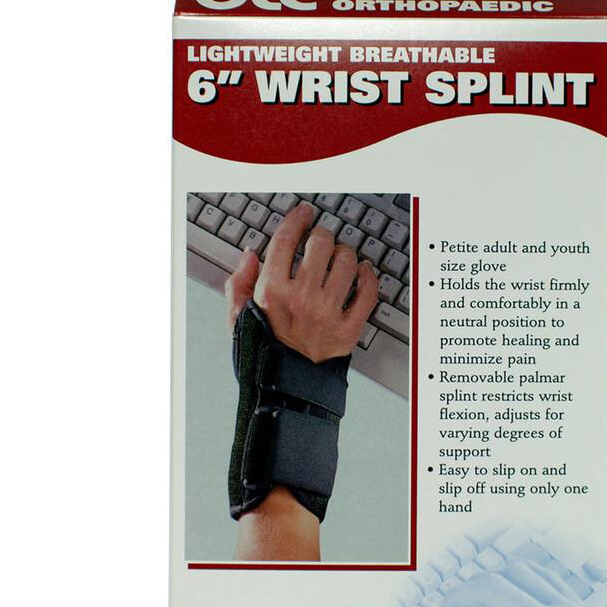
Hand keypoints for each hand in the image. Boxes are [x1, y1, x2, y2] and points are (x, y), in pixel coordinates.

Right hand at [225, 202, 377, 362]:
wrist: (283, 392)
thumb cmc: (262, 354)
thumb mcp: (237, 318)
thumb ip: (239, 284)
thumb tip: (251, 255)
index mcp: (271, 293)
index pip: (285, 241)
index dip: (296, 220)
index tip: (303, 214)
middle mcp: (301, 299)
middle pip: (320, 244)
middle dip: (321, 235)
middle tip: (321, 238)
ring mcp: (327, 314)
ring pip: (346, 263)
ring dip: (345, 253)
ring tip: (340, 256)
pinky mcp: (348, 330)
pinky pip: (367, 293)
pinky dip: (369, 277)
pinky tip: (363, 272)